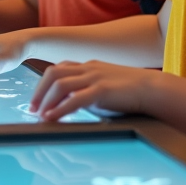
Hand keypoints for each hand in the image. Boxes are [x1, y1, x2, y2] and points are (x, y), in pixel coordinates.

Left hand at [29, 61, 156, 121]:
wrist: (153, 89)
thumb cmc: (130, 92)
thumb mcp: (103, 88)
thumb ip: (86, 92)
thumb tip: (68, 105)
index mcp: (89, 66)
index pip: (58, 68)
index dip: (43, 84)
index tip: (37, 101)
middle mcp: (88, 68)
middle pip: (53, 73)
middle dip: (39, 91)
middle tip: (32, 109)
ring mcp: (95, 78)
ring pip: (60, 84)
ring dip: (46, 100)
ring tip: (40, 115)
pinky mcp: (102, 90)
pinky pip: (75, 98)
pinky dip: (60, 109)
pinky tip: (52, 118)